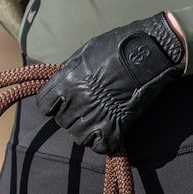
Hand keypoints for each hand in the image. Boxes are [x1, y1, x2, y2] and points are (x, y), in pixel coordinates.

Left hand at [36, 13, 184, 153]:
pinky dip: (101, 141)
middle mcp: (78, 100)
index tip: (58, 102)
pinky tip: (107, 128)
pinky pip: (99, 146)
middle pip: (62, 121)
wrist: (148, 54)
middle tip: (84, 106)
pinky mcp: (116, 127)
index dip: (51, 104)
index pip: (44, 105)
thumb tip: (61, 80)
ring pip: (78, 137)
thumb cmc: (116, 47)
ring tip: (95, 118)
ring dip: (84, 130)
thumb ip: (70, 69)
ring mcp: (96, 115)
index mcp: (68, 80)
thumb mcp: (85, 51)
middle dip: (70, 115)